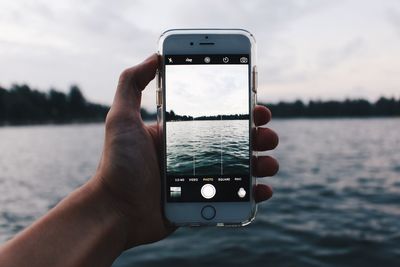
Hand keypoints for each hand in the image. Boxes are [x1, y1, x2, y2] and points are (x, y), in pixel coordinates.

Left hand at [92, 54, 278, 248]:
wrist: (115, 212)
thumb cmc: (118, 165)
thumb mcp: (121, 118)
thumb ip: (131, 83)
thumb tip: (154, 56)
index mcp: (182, 133)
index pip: (219, 117)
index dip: (242, 110)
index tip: (257, 106)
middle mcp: (195, 153)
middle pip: (237, 140)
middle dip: (259, 135)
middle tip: (266, 134)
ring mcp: (202, 178)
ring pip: (243, 167)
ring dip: (262, 162)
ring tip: (267, 163)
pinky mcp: (205, 201)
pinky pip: (237, 196)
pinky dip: (254, 193)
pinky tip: (262, 188)